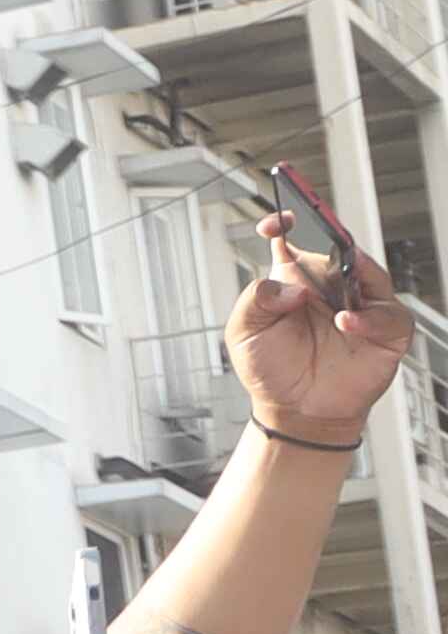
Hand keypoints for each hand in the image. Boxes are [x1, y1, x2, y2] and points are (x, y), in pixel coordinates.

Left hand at [233, 232, 417, 444]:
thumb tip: (291, 286)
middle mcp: (331, 287)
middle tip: (321, 249)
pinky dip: (370, 318)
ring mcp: (362, 306)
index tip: (278, 223)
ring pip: (371, 275)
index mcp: (295, 280)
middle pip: (341, 251)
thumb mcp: (245, 332)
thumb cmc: (270, 368)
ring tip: (334, 297)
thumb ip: (256, 300)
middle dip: (334, 246)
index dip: (288, 226)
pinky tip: (347, 324)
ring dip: (355, 278)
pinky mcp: (386, 332)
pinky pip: (388, 316)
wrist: (294, 410)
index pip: (294, 242)